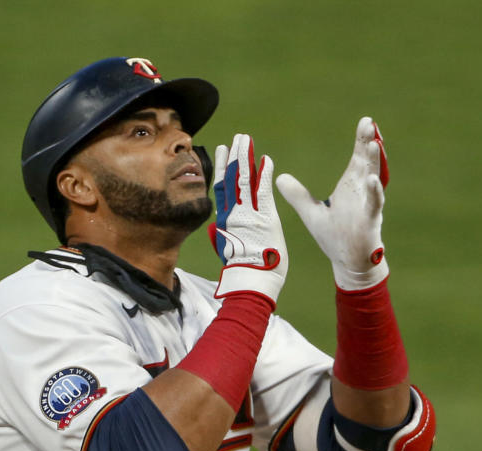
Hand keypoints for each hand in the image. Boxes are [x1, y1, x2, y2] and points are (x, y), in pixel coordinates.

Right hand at [210, 134, 287, 305]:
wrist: (252, 281)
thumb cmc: (244, 271)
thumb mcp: (228, 250)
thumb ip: (223, 236)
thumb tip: (216, 230)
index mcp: (225, 220)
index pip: (223, 187)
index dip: (223, 167)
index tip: (223, 150)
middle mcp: (234, 213)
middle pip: (233, 178)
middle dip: (236, 156)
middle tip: (239, 137)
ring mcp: (248, 214)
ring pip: (245, 180)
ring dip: (247, 158)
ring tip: (248, 140)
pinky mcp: (264, 217)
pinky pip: (262, 191)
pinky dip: (263, 174)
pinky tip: (266, 160)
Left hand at [276, 117, 389, 290]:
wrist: (349, 263)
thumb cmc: (334, 237)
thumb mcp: (311, 213)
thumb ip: (298, 195)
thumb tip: (279, 177)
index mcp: (350, 187)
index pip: (357, 159)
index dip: (361, 140)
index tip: (365, 121)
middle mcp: (362, 192)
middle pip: (367, 163)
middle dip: (368, 143)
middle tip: (369, 123)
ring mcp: (368, 206)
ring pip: (374, 179)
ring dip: (373, 162)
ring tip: (373, 143)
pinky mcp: (370, 221)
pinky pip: (374, 205)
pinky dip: (374, 193)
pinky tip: (372, 181)